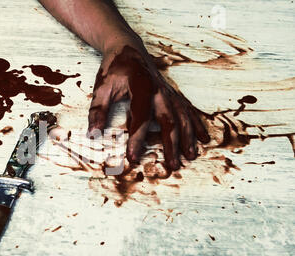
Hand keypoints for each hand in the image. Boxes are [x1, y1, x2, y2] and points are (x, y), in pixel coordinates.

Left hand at [88, 43, 209, 170]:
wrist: (127, 47)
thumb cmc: (114, 68)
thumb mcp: (101, 87)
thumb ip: (97, 110)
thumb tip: (93, 134)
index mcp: (141, 86)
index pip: (140, 117)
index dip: (137, 139)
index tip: (133, 158)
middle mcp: (159, 90)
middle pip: (168, 120)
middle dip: (172, 145)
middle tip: (172, 166)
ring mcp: (168, 92)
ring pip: (182, 116)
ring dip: (188, 137)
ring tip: (191, 156)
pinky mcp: (172, 93)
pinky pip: (187, 110)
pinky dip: (197, 124)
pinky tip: (204, 137)